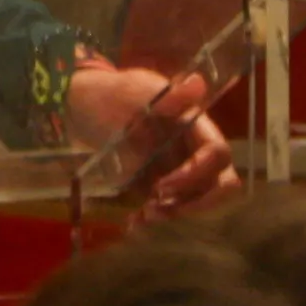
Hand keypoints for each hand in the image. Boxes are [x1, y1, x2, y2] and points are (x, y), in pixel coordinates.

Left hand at [63, 57, 238, 212]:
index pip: (217, 154)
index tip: (161, 186)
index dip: (196, 173)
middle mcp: (195, 150)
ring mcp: (181, 171)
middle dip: (196, 204)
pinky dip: (156, 220)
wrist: (84, 110)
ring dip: (175, 215)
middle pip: (221, 184)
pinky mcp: (163, 188)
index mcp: (195, 125)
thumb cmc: (113, 94)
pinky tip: (133, 223)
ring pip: (198, 202)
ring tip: (141, 218)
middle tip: (157, 210)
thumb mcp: (137, 90)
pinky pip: (172, 210)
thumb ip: (168, 96)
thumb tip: (198, 83)